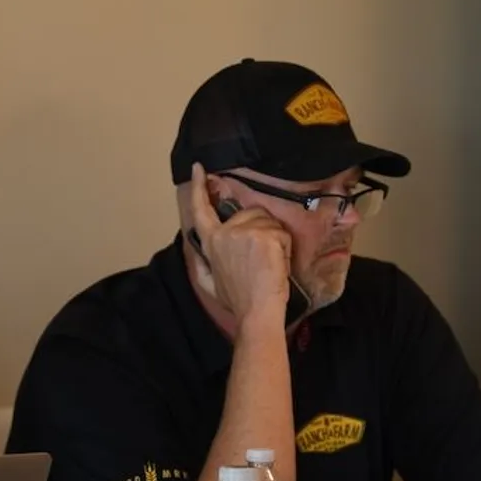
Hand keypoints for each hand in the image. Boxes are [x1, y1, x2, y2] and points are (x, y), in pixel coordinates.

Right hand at [188, 162, 290, 325]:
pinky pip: (281, 232)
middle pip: (251, 214)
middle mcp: (224, 233)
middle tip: (263, 259)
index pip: (201, 210)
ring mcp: (244, 232)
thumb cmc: (238, 302)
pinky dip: (285, 248)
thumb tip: (196, 252)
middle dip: (263, 230)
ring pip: (269, 222)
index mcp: (210, 243)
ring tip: (270, 264)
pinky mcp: (263, 235)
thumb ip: (202, 265)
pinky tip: (277, 264)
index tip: (199, 169)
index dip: (198, 189)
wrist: (256, 312)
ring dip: (275, 240)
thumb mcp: (210, 284)